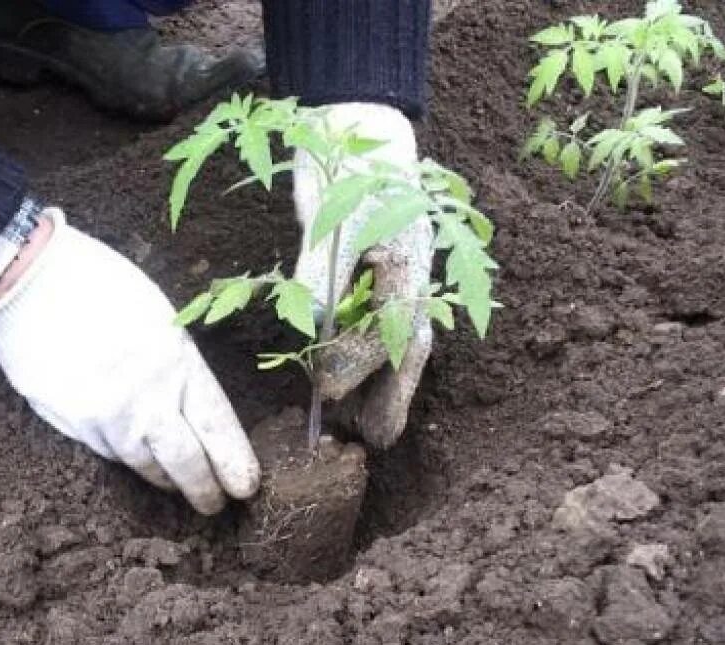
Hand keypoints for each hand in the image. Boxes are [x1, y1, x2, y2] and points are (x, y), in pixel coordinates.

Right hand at [0, 208, 259, 515]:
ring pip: (142, 463)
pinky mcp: (69, 422)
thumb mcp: (157, 315)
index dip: (234, 461)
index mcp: (176, 362)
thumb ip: (177, 364)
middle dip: (204, 489)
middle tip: (214, 504)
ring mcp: (103, 415)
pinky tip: (130, 452)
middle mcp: (144, 397)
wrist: (25, 278)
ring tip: (173, 483)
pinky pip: (105, 450)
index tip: (245, 486)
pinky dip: (123, 455)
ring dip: (162, 477)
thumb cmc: (97, 282)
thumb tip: (191, 403)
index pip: (216, 426)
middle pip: (184, 461)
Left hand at [292, 103, 433, 448]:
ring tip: (367, 426)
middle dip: (393, 394)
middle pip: (407, 347)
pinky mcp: (372, 277)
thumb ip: (324, 272)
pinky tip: (349, 376)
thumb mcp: (333, 219)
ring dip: (382, 383)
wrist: (353, 125)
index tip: (325, 394)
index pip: (389, 332)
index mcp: (409, 266)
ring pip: (395, 342)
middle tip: (375, 440)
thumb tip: (314, 324)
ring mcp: (394, 280)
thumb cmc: (348, 168)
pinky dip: (365, 355)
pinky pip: (375, 326)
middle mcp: (409, 279)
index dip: (358, 368)